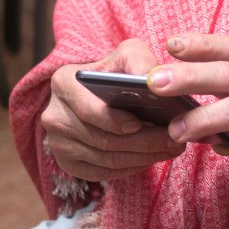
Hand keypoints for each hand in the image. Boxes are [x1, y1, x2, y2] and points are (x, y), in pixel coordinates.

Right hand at [42, 38, 187, 181]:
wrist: (96, 93)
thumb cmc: (114, 72)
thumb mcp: (127, 55)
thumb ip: (139, 60)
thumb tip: (152, 78)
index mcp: (63, 83)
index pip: (88, 109)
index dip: (115, 121)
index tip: (141, 123)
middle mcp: (54, 116)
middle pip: (103, 139)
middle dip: (143, 143)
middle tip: (174, 141)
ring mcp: (58, 144)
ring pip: (107, 159)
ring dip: (143, 157)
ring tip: (171, 149)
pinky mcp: (68, 164)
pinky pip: (104, 173)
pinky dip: (131, 168)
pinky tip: (152, 158)